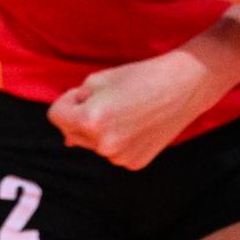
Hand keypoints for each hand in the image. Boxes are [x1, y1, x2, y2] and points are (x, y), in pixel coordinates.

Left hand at [48, 51, 215, 170]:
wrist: (183, 87)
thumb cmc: (139, 76)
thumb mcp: (96, 80)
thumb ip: (75, 105)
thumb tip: (67, 138)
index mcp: (90, 121)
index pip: (55, 116)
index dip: (69, 100)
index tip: (88, 92)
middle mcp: (103, 146)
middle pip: (72, 133)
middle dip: (81, 117)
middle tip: (109, 100)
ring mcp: (120, 158)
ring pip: (93, 144)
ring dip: (99, 130)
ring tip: (126, 111)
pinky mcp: (135, 163)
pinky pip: (112, 152)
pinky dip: (117, 139)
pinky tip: (137, 125)